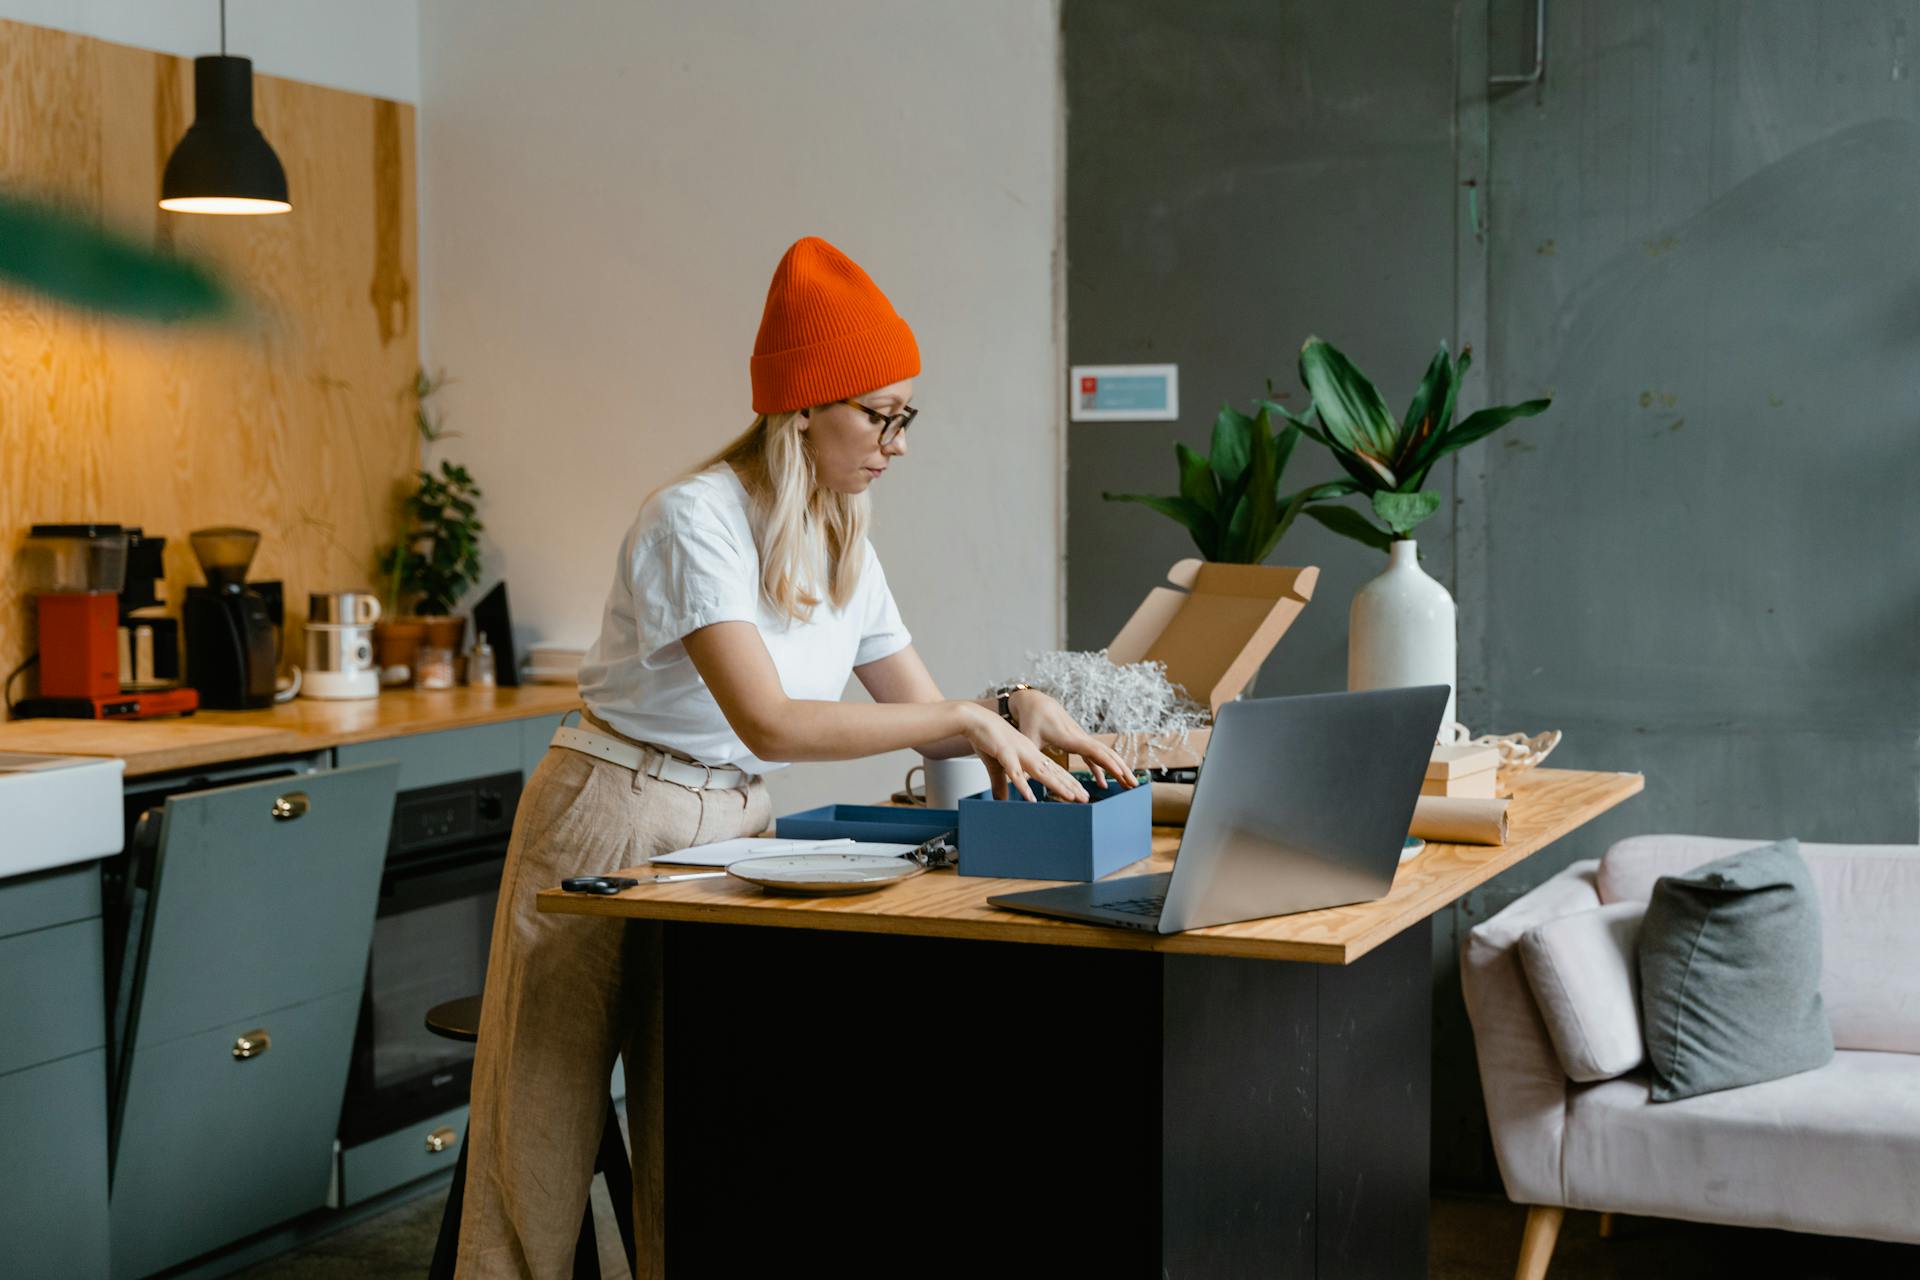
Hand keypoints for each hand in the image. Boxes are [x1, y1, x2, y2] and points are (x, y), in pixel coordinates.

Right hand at [956, 703, 1089, 802]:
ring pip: (1041, 771)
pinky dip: (1023, 785)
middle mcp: (1029, 753)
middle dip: (1069, 785)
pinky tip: (1030, 798)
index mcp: (1030, 753)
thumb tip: (1002, 801)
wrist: (975, 720)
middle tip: (1085, 798)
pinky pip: (1015, 772)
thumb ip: (1001, 784)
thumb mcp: (997, 766)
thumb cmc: (988, 740)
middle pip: (1053, 771)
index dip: (1067, 781)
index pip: (1053, 770)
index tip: (1080, 792)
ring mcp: (1018, 752)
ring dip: (1056, 785)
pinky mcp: (1004, 753)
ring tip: (1070, 797)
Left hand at [1007, 690, 1138, 790]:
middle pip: (1106, 753)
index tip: (1121, 774)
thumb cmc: (1029, 720)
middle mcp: (1080, 737)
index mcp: (1069, 737)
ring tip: (1129, 784)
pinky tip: (1104, 784)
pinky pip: (1095, 756)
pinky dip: (1101, 769)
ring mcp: (1081, 739)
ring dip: (1117, 769)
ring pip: (1105, 754)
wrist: (1035, 701)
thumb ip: (1027, 756)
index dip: (1108, 763)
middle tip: (1135, 784)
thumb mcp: (1027, 737)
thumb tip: (1021, 775)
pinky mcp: (1078, 741)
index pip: (1093, 751)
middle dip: (1122, 768)